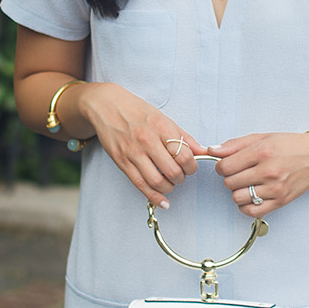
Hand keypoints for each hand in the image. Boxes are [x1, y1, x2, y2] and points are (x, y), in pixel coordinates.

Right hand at [80, 83, 204, 207]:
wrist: (106, 106)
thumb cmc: (136, 110)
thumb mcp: (163, 118)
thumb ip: (183, 136)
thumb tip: (202, 151)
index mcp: (161, 127)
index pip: (184, 155)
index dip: (192, 166)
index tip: (191, 167)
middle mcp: (148, 141)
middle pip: (172, 170)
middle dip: (181, 178)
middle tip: (181, 175)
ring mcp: (133, 153)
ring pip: (157, 181)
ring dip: (169, 188)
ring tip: (170, 183)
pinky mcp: (122, 162)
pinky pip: (140, 184)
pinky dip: (153, 196)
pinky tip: (163, 202)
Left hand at [207, 131, 308, 215]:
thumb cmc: (290, 146)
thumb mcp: (262, 137)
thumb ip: (235, 144)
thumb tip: (212, 150)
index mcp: (262, 152)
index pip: (225, 166)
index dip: (222, 166)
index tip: (228, 164)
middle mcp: (268, 171)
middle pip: (230, 183)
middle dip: (230, 178)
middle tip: (240, 172)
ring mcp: (275, 188)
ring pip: (238, 198)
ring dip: (238, 191)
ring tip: (247, 183)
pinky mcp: (280, 201)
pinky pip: (252, 211)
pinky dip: (246, 206)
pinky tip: (251, 196)